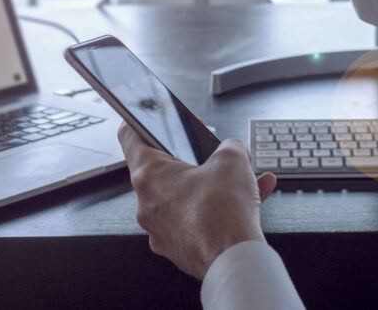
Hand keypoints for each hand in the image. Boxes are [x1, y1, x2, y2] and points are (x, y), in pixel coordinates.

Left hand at [117, 123, 277, 279]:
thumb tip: (233, 150)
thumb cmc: (223, 213)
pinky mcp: (177, 246)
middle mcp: (147, 203)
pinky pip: (195, 219)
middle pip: (162, 170)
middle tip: (211, 154)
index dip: (142, 121)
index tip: (150, 118)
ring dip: (209, 185)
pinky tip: (247, 202)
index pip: (130, 136)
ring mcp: (160, 228)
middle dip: (190, 159)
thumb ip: (230, 146)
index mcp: (149, 174)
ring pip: (183, 196)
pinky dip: (216, 209)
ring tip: (240, 179)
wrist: (234, 260)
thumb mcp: (232, 160)